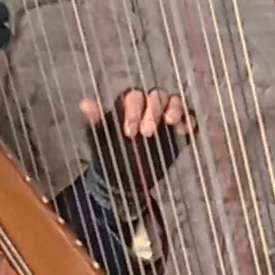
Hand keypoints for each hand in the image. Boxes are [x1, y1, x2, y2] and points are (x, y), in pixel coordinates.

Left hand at [81, 88, 190, 214]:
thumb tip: (85, 103)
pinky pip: (189, 116)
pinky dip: (189, 120)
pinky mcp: (179, 128)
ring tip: (171, 123)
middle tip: (147, 133)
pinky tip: (186, 130)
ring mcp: (165, 114)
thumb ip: (96, 121)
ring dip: (174, 108)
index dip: (133, 111)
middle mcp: (148, 105)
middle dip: (153, 112)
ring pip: (174, 100)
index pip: (133, 96)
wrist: (125, 178)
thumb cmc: (110, 154)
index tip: (129, 132)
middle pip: (156, 96)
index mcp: (128, 104)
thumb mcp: (100, 139)